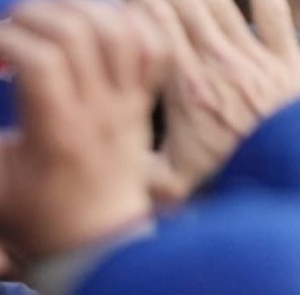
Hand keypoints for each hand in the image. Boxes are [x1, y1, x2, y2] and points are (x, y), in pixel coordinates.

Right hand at [0, 0, 168, 259]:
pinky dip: (121, 22)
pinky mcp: (140, 101)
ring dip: (74, 10)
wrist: (92, 244)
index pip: (38, 60)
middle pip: (76, 33)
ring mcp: (126, 103)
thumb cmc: (30, 216)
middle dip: (32, 15)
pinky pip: (147, 44)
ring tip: (42, 17)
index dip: (3, 37)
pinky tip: (88, 25)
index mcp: (56, 132)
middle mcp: (98, 111)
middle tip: (4, 25)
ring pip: (116, 29)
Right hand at [139, 0, 299, 204]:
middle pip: (186, 6)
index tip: (129, 5)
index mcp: (185, 87)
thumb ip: (139, 168)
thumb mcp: (174, 180)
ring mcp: (253, 56)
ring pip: (222, 3)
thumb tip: (110, 159)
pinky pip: (274, 13)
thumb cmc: (232, 174)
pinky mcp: (286, 58)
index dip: (139, 6)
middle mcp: (217, 62)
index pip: (156, 29)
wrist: (287, 168)